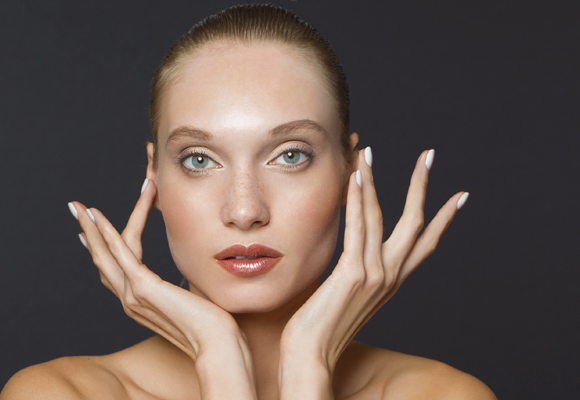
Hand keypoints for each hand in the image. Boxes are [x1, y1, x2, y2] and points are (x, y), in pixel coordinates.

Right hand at [68, 179, 247, 361]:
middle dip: (89, 234)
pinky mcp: (144, 288)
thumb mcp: (192, 301)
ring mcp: (133, 296)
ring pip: (106, 255)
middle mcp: (130, 301)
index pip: (114, 272)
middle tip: (77, 210)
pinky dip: (109, 234)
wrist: (217, 344)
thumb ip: (182, 288)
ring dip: (94, 228)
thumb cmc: (211, 325)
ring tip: (84, 208)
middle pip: (102, 261)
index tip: (96, 228)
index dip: (103, 249)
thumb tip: (191, 274)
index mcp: (139, 304)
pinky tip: (99, 218)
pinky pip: (121, 254)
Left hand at [280, 148, 467, 371]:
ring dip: (373, 180)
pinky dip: (357, 199)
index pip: (427, 244)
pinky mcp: (353, 274)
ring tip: (367, 152)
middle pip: (416, 222)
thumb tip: (350, 253)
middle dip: (421, 185)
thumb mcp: (348, 295)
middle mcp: (390, 276)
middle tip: (428, 154)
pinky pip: (358, 227)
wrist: (311, 356)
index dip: (445, 219)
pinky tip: (355, 176)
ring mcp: (374, 275)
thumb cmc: (323, 327)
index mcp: (392, 281)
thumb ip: (356, 272)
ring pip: (380, 216)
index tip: (460, 196)